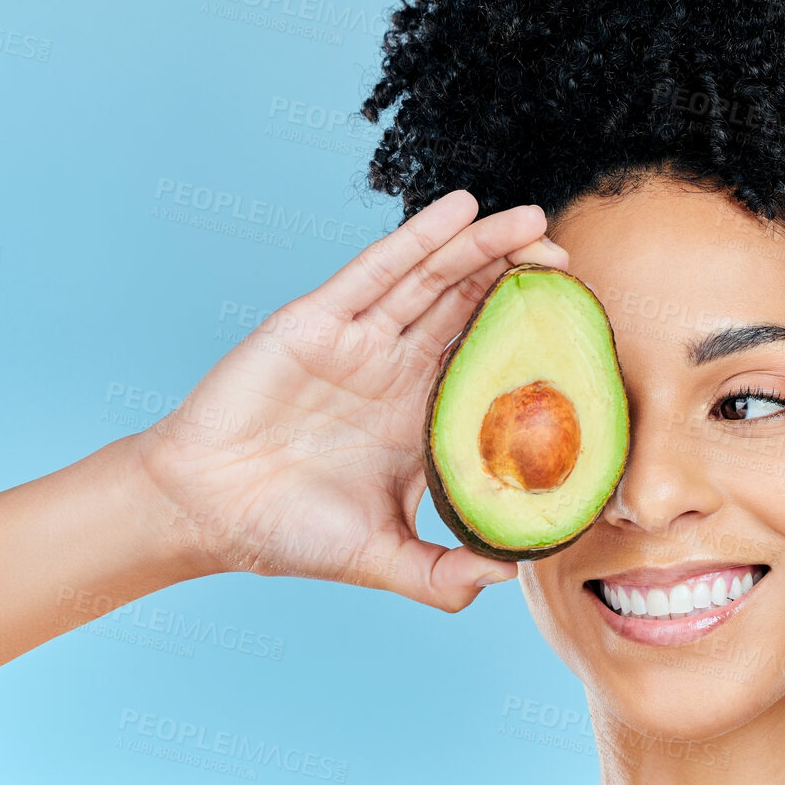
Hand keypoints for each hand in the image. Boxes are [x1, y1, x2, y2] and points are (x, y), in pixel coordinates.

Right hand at [128, 189, 564, 610]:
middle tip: (566, 256)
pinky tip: (460, 209)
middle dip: (518, 278)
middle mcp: (396, 369)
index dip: (531, 337)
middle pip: (469, 306)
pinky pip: (378, 269)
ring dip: (483, 245)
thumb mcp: (382, 560)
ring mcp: (361, 340)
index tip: (580, 323)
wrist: (205, 513)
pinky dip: (420, 237)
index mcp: (419, 415)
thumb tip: (507, 574)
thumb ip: (442, 576)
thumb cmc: (288, 533)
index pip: (487, 360)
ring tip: (532, 218)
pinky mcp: (319, 320)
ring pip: (435, 278)